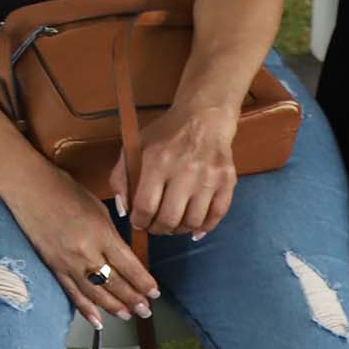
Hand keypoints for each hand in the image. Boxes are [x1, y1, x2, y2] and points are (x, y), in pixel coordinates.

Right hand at [0, 157, 157, 329]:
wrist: (30, 189)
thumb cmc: (66, 192)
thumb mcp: (99, 209)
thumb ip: (112, 236)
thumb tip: (125, 259)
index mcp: (102, 235)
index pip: (129, 266)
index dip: (144, 283)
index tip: (154, 292)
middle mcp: (87, 252)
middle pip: (115, 284)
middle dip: (134, 300)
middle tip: (146, 310)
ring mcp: (68, 262)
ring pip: (96, 293)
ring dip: (114, 307)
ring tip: (128, 315)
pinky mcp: (54, 267)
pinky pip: (72, 293)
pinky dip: (86, 309)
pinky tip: (97, 320)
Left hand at [113, 95, 242, 238]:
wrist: (203, 118)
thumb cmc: (165, 134)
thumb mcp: (134, 146)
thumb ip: (121, 177)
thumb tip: (125, 210)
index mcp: (157, 161)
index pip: (145, 206)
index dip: (139, 221)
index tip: (138, 222)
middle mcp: (184, 171)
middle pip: (169, 218)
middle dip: (158, 229)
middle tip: (155, 227)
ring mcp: (209, 177)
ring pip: (193, 221)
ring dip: (179, 230)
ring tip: (172, 225)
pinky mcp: (228, 181)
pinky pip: (217, 215)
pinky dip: (204, 227)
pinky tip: (194, 228)